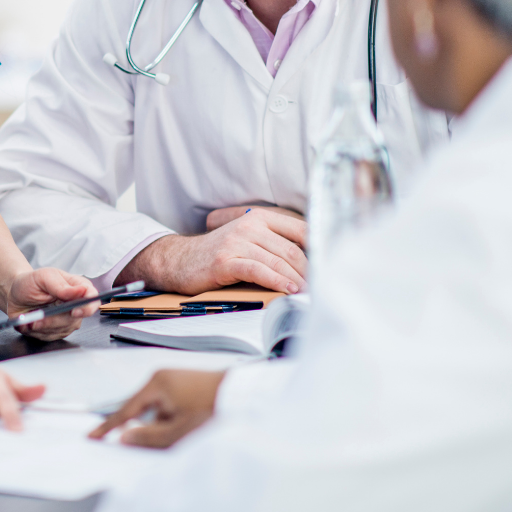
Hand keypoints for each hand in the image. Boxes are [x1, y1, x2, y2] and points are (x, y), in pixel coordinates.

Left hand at [5, 267, 97, 340]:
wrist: (15, 295)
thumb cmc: (30, 283)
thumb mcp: (43, 277)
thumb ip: (61, 285)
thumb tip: (81, 291)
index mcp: (77, 287)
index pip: (92, 298)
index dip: (87, 307)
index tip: (74, 311)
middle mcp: (75, 305)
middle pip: (75, 319)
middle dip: (54, 320)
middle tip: (37, 316)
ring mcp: (67, 320)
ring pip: (61, 330)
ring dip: (42, 326)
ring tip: (31, 317)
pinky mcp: (57, 331)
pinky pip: (50, 337)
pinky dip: (36, 331)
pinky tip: (30, 322)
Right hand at [88, 369, 224, 447]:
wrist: (246, 396)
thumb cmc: (215, 410)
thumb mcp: (179, 431)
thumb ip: (148, 437)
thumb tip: (124, 438)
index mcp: (156, 383)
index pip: (125, 410)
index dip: (108, 427)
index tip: (92, 436)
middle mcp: (162, 377)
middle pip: (142, 410)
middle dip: (148, 429)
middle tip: (161, 441)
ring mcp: (175, 379)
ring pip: (158, 410)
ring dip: (165, 426)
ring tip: (185, 434)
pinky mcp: (186, 385)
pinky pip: (170, 406)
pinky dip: (174, 420)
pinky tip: (189, 427)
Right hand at [119, 209, 307, 294]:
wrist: (180, 260)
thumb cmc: (220, 255)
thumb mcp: (248, 241)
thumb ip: (274, 245)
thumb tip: (312, 264)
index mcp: (259, 217)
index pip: (300, 230)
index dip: (319, 249)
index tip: (331, 267)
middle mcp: (249, 225)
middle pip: (292, 249)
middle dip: (310, 272)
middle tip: (322, 288)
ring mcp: (237, 242)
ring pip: (278, 260)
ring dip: (297, 280)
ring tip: (309, 294)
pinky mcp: (226, 261)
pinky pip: (259, 270)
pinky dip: (277, 281)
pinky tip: (288, 290)